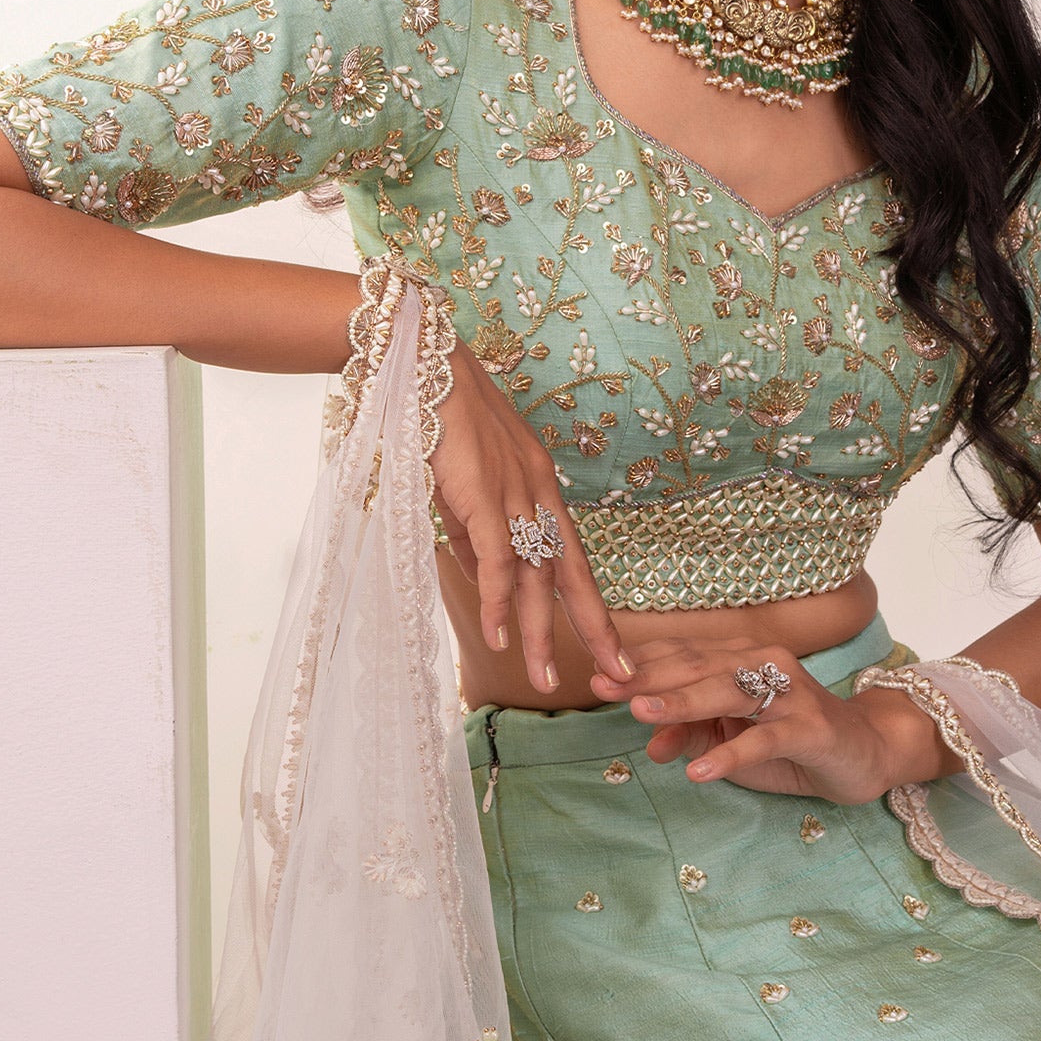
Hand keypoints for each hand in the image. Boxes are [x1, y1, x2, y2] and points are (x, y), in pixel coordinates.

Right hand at [428, 340, 631, 696]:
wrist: (423, 362)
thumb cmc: (440, 418)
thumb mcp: (466, 485)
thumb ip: (477, 532)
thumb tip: (483, 575)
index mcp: (541, 488)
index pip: (574, 559)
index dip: (592, 606)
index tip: (613, 647)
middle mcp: (539, 492)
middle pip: (572, 574)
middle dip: (595, 629)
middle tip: (617, 674)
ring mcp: (515, 492)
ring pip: (535, 576)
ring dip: (540, 632)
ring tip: (544, 679)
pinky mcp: (484, 494)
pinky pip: (496, 558)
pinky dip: (498, 600)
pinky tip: (500, 637)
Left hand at [616, 636, 949, 801]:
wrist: (862, 752)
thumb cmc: (789, 741)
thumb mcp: (732, 740)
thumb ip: (692, 735)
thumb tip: (651, 744)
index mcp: (740, 659)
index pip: (681, 655)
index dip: (638, 665)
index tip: (594, 677)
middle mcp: (764, 664)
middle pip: (697, 666)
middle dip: (647, 678)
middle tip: (604, 689)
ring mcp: (790, 694)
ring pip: (729, 692)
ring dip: (682, 703)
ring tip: (641, 715)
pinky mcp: (811, 728)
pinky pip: (764, 740)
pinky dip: (730, 754)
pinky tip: (698, 771)